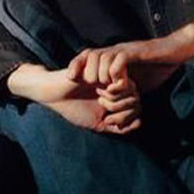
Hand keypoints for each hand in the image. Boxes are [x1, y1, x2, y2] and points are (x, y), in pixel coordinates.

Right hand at [5, 64, 137, 134]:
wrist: (54, 95)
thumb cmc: (74, 108)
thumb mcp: (99, 124)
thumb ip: (118, 127)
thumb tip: (139, 123)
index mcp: (117, 97)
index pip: (137, 106)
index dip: (126, 116)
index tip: (108, 118)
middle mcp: (117, 84)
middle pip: (136, 97)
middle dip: (119, 106)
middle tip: (101, 104)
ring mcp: (112, 74)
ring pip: (130, 87)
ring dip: (113, 96)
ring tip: (98, 94)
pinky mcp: (105, 66)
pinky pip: (118, 76)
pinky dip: (109, 86)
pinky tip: (96, 86)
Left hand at [68, 39, 180, 93]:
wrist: (176, 52)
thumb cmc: (156, 67)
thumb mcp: (133, 79)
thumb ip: (121, 86)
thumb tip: (109, 100)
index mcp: (112, 56)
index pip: (87, 55)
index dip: (76, 64)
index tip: (68, 78)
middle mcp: (115, 51)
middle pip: (89, 54)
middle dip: (86, 71)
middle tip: (92, 86)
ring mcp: (125, 51)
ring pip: (101, 57)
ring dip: (101, 74)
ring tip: (107, 87)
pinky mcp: (136, 53)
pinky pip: (119, 60)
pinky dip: (116, 73)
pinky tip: (121, 82)